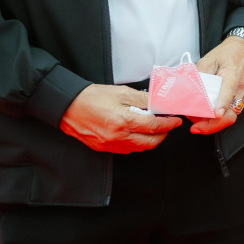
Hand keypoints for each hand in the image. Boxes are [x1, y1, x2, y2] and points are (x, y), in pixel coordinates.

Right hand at [59, 84, 181, 152]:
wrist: (67, 106)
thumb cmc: (93, 97)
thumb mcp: (121, 92)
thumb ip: (143, 100)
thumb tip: (159, 104)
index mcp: (123, 121)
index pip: (154, 127)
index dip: (169, 124)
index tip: (176, 121)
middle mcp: (117, 137)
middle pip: (149, 143)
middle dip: (162, 135)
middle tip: (167, 126)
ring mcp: (109, 145)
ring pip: (138, 149)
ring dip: (150, 141)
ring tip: (153, 129)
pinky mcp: (102, 148)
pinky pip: (125, 150)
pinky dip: (136, 144)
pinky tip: (137, 134)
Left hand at [189, 36, 243, 134]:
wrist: (243, 51)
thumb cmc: (227, 54)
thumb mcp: (209, 59)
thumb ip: (200, 75)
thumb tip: (189, 90)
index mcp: (232, 74)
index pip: (229, 90)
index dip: (222, 103)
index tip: (215, 114)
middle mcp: (239, 89)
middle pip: (230, 114)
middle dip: (213, 124)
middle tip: (195, 127)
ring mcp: (240, 97)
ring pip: (229, 118)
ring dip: (212, 124)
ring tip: (195, 123)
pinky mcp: (238, 101)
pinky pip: (228, 115)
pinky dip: (215, 121)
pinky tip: (203, 118)